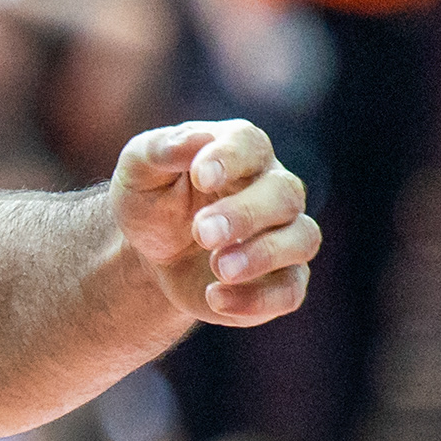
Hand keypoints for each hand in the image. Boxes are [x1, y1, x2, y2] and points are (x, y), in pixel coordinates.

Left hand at [111, 119, 316, 329]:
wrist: (150, 255)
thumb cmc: (151, 201)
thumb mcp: (138, 171)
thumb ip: (159, 150)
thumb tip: (194, 142)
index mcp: (241, 152)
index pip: (250, 145)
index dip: (230, 158)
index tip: (201, 176)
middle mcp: (273, 190)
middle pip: (284, 194)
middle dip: (244, 214)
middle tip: (202, 232)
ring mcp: (283, 235)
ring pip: (302, 239)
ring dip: (263, 255)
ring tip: (218, 268)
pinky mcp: (280, 280)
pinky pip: (290, 291)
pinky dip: (257, 299)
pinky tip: (215, 298)